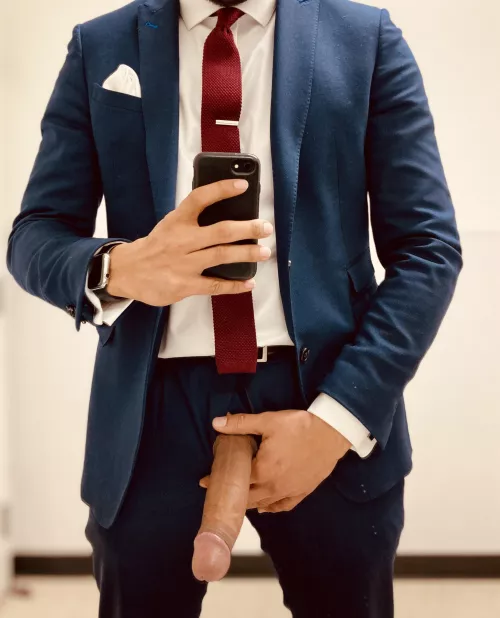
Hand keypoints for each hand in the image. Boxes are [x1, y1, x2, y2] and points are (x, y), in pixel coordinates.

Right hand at [107, 179, 273, 304]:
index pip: (199, 198)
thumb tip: (228, 215)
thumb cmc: (156, 247)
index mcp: (177, 221)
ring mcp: (183, 264)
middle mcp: (181, 240)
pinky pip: (215, 285)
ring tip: (264, 252)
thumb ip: (193, 220)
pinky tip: (249, 282)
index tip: (242, 185)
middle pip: (220, 231)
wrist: (126, 272)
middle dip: (247, 229)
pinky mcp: (184, 285)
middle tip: (265, 227)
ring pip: (221, 256)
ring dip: (246, 254)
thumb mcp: (169, 226)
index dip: (221, 189)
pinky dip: (234, 285)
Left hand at [200, 411, 350, 513]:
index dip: (218, 481)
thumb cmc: (300, 426)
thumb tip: (216, 423)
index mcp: (263, 470)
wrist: (333, 432)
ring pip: (264, 504)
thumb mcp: (268, 421)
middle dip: (231, 495)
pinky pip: (284, 506)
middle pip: (247, 498)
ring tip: (237, 499)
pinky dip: (272, 508)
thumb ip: (240, 424)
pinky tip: (265, 508)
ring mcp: (290, 491)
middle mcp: (274, 486)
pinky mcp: (303, 491)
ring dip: (248, 503)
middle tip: (218, 492)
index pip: (235, 481)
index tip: (205, 482)